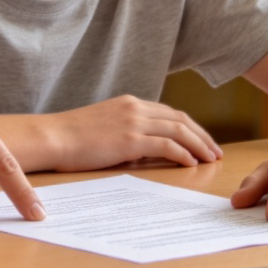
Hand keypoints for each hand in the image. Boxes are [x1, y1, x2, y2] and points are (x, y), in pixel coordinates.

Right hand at [49, 96, 221, 171]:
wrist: (51, 136)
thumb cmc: (69, 138)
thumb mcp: (102, 127)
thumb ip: (124, 132)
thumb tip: (142, 150)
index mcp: (129, 103)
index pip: (169, 113)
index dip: (190, 127)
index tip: (201, 140)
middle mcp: (135, 108)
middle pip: (180, 119)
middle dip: (202, 135)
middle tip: (215, 151)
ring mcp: (133, 122)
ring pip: (179, 130)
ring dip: (199, 145)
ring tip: (211, 159)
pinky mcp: (130, 139)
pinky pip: (167, 145)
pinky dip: (183, 153)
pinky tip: (191, 164)